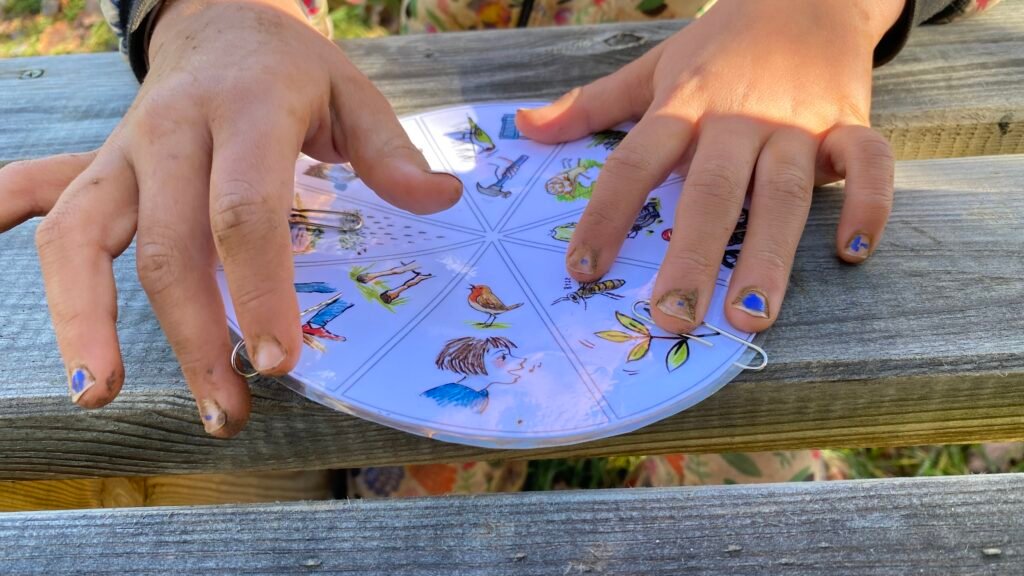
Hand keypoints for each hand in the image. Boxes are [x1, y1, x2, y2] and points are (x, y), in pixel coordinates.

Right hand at [0, 0, 460, 435]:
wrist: (221, 20)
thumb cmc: (291, 70)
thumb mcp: (351, 93)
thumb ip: (390, 150)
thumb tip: (444, 198)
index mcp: (244, 113)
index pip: (243, 213)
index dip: (257, 291)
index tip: (279, 363)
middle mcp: (169, 133)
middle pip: (167, 248)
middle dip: (192, 339)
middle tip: (225, 413)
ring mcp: (121, 153)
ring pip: (77, 237)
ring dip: (82, 320)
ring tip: (98, 395)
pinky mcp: (93, 167)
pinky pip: (34, 191)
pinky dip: (0, 214)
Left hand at [517, 0, 900, 334]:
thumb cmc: (721, 46)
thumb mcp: (654, 68)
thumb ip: (592, 104)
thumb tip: (524, 127)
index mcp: (685, 105)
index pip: (634, 163)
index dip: (606, 215)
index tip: (582, 270)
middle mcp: (739, 118)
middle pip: (711, 190)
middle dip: (691, 256)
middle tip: (670, 319)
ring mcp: (798, 122)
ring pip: (784, 192)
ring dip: (768, 256)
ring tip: (749, 318)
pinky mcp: (851, 122)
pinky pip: (870, 163)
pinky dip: (869, 204)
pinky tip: (853, 254)